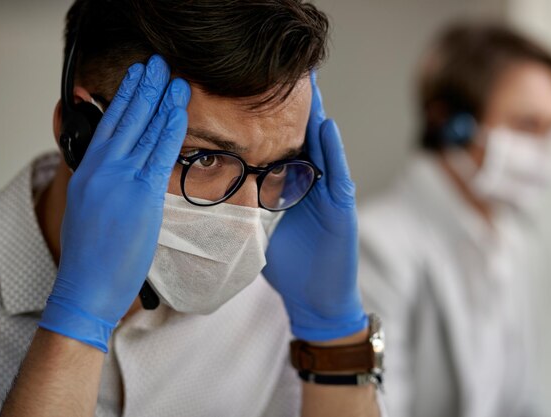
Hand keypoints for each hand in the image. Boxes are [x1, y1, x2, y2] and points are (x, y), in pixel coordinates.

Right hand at [38, 56, 190, 351]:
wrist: (87, 285)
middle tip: (158, 65)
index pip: (109, 125)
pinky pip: (159, 155)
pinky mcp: (140, 195)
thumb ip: (105, 180)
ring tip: (174, 80)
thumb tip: (124, 166)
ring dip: (162, 103)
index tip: (137, 79)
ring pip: (144, 132)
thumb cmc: (91, 253)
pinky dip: (170, 130)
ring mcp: (120, 180)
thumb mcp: (89, 207)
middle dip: (145, 89)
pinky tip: (178, 112)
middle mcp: (102, 169)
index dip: (125, 98)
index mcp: (87, 171)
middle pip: (126, 120)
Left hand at [263, 73, 366, 341]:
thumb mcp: (261, 229)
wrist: (315, 300)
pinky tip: (326, 127)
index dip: (270, 118)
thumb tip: (208, 189)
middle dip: (295, 105)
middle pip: (303, 136)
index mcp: (292, 186)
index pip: (280, 144)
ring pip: (323, 147)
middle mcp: (312, 183)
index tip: (254, 88)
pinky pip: (337, 176)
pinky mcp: (342, 209)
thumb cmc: (289, 265)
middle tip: (287, 69)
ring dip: (316, 116)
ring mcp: (330, 193)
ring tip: (309, 83)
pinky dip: (333, 152)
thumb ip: (246, 205)